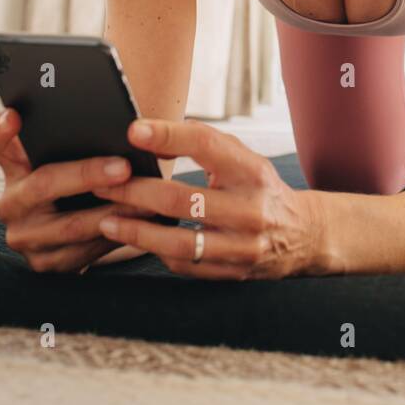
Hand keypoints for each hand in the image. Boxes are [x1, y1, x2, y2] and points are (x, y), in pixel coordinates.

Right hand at [0, 107, 157, 273]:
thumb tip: (123, 124)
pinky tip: (142, 224)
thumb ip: (77, 139)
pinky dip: (117, 236)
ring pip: (71, 225)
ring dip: (114, 211)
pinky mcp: (44, 263)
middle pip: (44, 182)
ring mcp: (24, 236)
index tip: (14, 115)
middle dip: (88, 174)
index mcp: (13, 166)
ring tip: (147, 199)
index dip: (0, 129)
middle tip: (124, 166)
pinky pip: (84, 252)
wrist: (77, 234)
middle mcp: (11, 202)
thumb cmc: (79, 181)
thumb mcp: (68, 157)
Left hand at [91, 118, 322, 279]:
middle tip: (101, 183)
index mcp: (252, 170)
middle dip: (133, 190)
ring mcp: (243, 246)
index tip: (134, 131)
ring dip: (136, 230)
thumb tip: (147, 134)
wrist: (303, 234)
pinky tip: (137, 239)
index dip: (169, 135)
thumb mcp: (242, 159)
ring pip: (178, 241)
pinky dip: (156, 250)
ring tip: (106, 220)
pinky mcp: (233, 273)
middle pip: (181, 198)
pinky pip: (184, 264)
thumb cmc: (259, 188)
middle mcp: (251, 208)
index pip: (207, 145)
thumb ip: (201, 145)